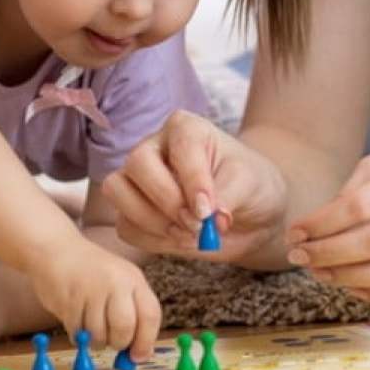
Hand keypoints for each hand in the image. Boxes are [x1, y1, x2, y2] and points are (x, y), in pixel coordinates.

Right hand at [27, 239, 160, 360]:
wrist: (56, 250)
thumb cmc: (92, 272)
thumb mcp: (121, 282)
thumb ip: (134, 313)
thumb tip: (141, 354)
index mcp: (133, 278)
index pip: (151, 314)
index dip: (146, 341)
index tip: (138, 356)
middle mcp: (115, 281)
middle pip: (125, 328)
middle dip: (118, 343)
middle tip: (111, 340)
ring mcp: (91, 289)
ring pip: (100, 335)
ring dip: (96, 341)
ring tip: (90, 325)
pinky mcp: (69, 300)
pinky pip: (78, 333)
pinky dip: (78, 335)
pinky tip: (75, 318)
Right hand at [102, 110, 288, 261]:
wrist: (249, 214)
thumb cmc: (250, 186)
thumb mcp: (250, 185)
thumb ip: (228, 196)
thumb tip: (208, 220)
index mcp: (185, 128)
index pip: (180, 146)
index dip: (192, 181)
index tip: (208, 212)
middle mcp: (155, 147)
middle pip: (137, 164)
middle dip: (167, 201)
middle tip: (197, 226)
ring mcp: (138, 178)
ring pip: (118, 191)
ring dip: (152, 222)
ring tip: (189, 235)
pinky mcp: (132, 209)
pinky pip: (124, 225)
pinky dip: (149, 240)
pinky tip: (178, 240)